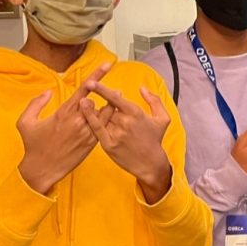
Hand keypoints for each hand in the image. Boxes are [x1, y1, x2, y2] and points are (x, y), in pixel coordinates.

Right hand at [17, 63, 111, 194]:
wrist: (43, 169)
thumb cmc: (33, 145)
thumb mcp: (25, 122)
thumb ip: (36, 103)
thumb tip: (47, 92)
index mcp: (64, 112)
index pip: (84, 89)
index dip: (96, 75)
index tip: (107, 65)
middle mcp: (78, 120)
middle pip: (98, 99)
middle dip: (105, 93)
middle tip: (110, 89)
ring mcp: (88, 132)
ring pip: (106, 113)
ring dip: (110, 105)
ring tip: (115, 100)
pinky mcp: (93, 143)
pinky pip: (106, 127)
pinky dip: (108, 120)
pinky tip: (110, 117)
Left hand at [81, 83, 171, 202]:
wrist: (150, 163)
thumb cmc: (155, 139)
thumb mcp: (163, 118)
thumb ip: (154, 100)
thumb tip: (142, 88)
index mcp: (136, 113)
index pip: (115, 98)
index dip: (101, 90)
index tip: (91, 82)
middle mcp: (124, 122)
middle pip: (107, 107)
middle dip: (104, 105)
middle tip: (104, 106)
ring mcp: (115, 133)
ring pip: (100, 117)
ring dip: (96, 112)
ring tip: (89, 107)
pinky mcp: (108, 144)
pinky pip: (96, 129)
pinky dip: (90, 119)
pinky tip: (83, 111)